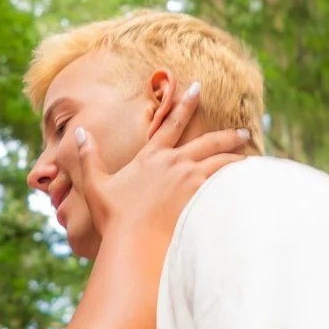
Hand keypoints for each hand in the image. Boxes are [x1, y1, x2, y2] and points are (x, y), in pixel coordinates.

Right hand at [78, 80, 248, 240]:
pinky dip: (237, 180)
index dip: (185, 104)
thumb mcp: (96, 184)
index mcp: (151, 157)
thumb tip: (79, 131)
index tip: (198, 88)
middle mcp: (174, 163)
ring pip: (221, 162)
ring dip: (236, 158)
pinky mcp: (200, 197)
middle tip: (243, 131)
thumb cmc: (114, 217)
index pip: (171, 123)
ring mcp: (190, 179)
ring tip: (250, 159)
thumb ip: (88, 156)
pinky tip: (248, 182)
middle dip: (227, 135)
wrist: (134, 241)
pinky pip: (225, 184)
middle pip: (208, 142)